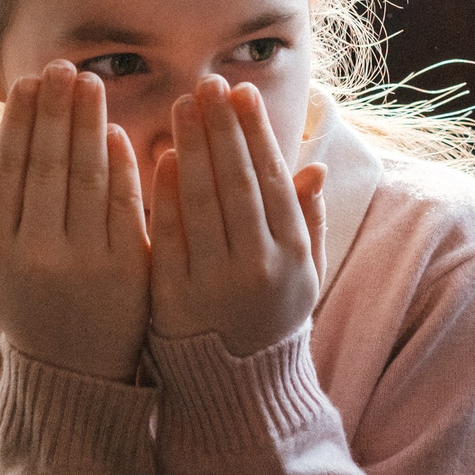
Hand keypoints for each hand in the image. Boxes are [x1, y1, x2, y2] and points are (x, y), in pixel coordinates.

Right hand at [0, 61, 149, 381]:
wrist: (77, 380)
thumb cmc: (25, 318)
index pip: (9, 172)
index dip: (19, 123)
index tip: (26, 83)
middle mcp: (39, 254)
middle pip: (48, 165)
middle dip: (56, 110)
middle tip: (64, 67)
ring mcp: (86, 261)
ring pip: (86, 177)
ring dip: (89, 124)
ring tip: (90, 83)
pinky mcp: (129, 269)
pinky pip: (125, 203)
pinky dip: (122, 164)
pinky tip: (116, 131)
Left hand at [148, 76, 324, 354]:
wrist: (236, 389)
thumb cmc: (270, 319)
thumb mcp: (304, 274)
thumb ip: (307, 220)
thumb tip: (315, 166)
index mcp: (293, 256)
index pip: (274, 180)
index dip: (255, 134)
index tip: (241, 93)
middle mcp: (257, 267)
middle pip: (237, 182)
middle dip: (221, 128)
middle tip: (206, 84)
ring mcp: (214, 283)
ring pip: (201, 202)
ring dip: (191, 147)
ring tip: (181, 105)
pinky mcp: (173, 298)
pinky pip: (168, 235)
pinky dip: (165, 193)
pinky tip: (160, 156)